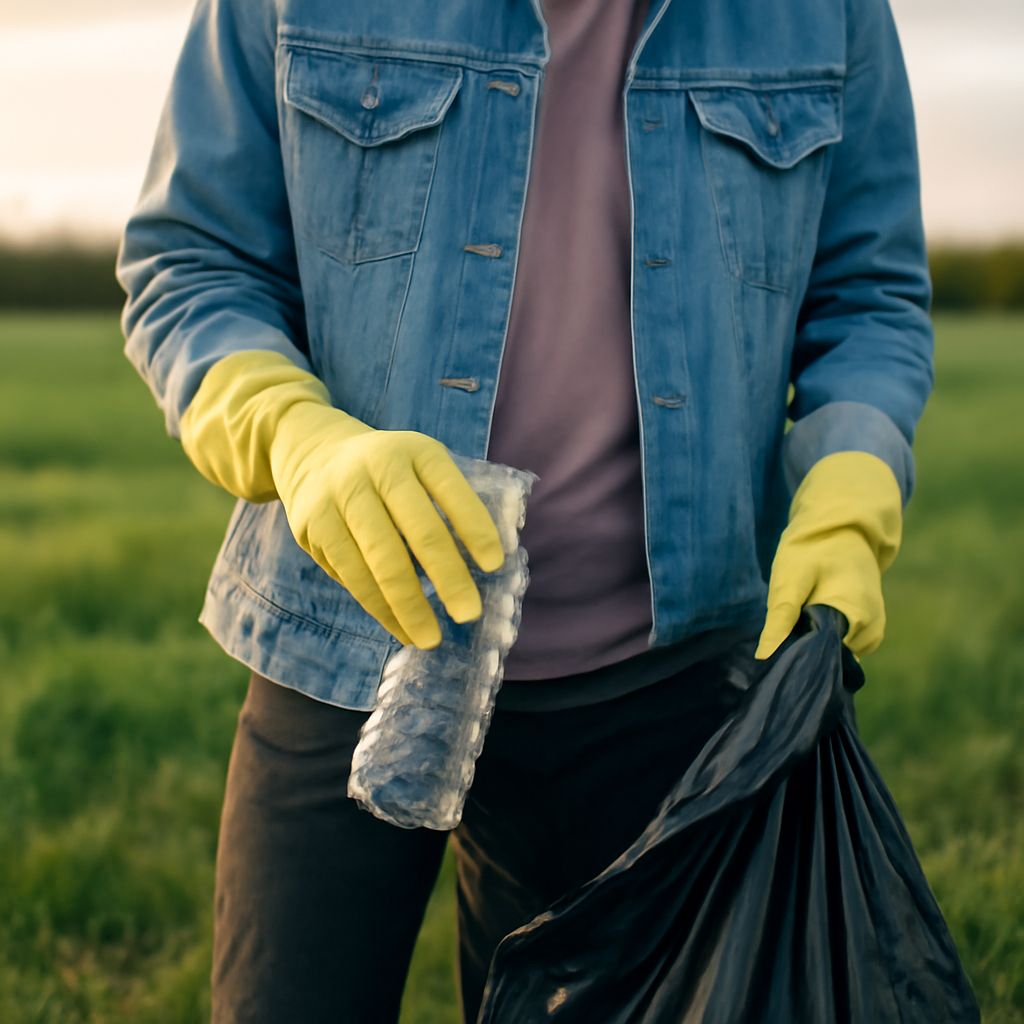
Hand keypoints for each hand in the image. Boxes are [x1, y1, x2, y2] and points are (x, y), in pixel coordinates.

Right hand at [179, 349, 505, 649]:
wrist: (315, 454)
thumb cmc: (391, 473)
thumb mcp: (422, 468)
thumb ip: (450, 504)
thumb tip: (481, 569)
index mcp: (417, 452)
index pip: (452, 491)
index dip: (475, 528)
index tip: (494, 566)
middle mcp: (378, 468)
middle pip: (421, 531)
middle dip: (448, 577)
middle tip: (469, 614)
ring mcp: (342, 496)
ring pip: (382, 561)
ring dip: (410, 606)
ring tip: (432, 638)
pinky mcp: (315, 526)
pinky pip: (354, 576)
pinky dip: (381, 609)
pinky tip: (402, 629)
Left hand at [754, 451, 902, 660]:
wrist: (845, 529)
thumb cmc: (813, 549)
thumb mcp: (790, 579)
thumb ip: (780, 619)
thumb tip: (764, 657)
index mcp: (856, 618)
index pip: (821, 658)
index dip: (796, 655)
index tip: (777, 649)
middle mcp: (871, 632)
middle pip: (829, 657)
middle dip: (805, 647)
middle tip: (786, 625)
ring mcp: (874, 632)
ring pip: (836, 652)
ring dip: (815, 641)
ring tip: (801, 615)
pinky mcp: (871, 630)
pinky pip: (844, 645)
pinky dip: (827, 637)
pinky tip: (813, 618)